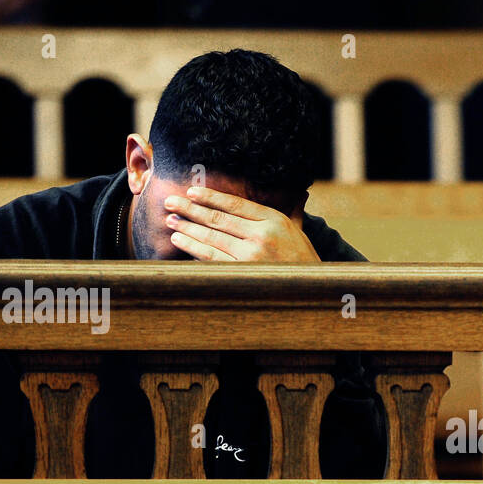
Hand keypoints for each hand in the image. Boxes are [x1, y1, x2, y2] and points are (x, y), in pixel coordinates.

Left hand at [164, 186, 320, 262]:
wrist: (312, 291)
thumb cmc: (303, 261)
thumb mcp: (300, 232)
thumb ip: (293, 211)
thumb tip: (299, 193)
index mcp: (275, 220)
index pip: (235, 204)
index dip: (210, 197)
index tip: (192, 192)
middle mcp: (262, 235)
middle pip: (218, 219)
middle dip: (190, 209)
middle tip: (170, 202)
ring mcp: (252, 256)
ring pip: (212, 238)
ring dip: (187, 228)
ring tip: (171, 222)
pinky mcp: (243, 273)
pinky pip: (212, 258)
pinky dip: (193, 249)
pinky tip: (180, 241)